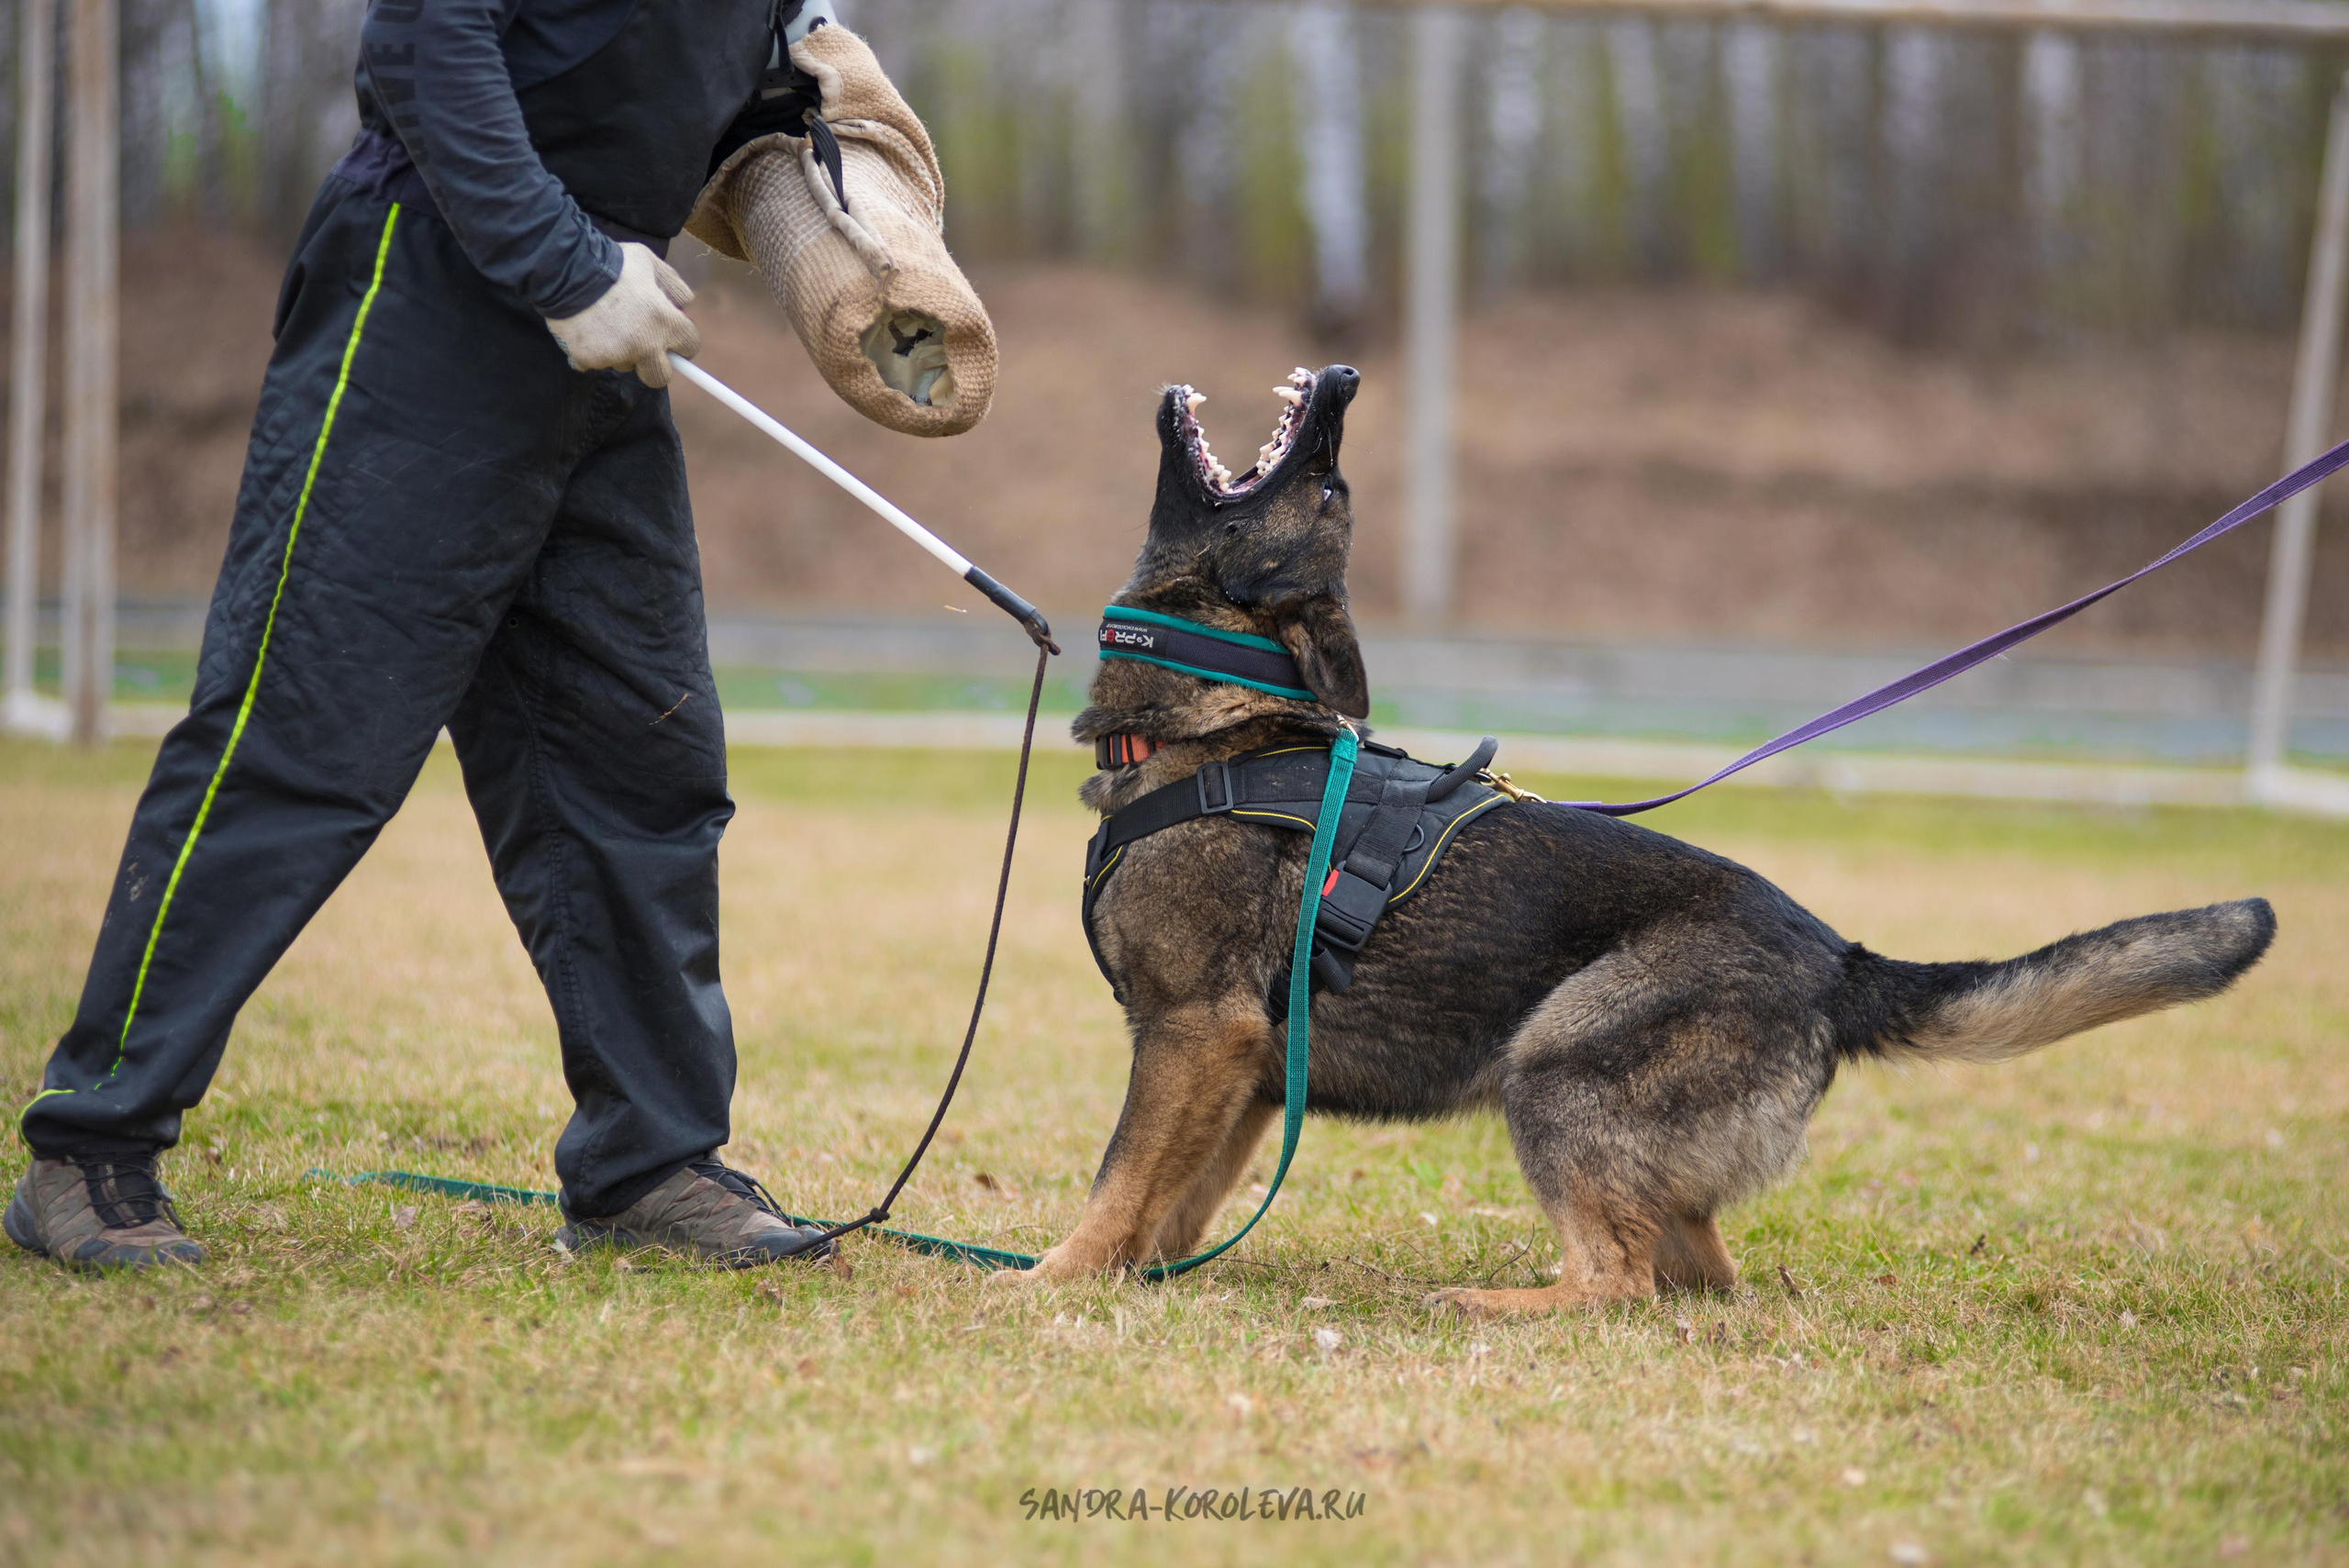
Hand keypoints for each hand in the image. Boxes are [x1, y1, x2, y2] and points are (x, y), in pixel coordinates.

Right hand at [543, 242, 699, 387]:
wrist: (568, 269)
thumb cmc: (614, 263)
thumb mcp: (651, 262)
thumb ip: (673, 285)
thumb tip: (683, 306)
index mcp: (664, 322)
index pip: (690, 346)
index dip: (682, 340)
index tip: (672, 336)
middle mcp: (644, 345)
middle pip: (660, 376)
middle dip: (654, 364)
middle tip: (642, 344)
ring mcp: (615, 356)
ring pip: (624, 366)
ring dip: (620, 352)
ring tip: (606, 324)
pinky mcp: (588, 360)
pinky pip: (594, 363)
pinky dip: (591, 351)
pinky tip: (586, 329)